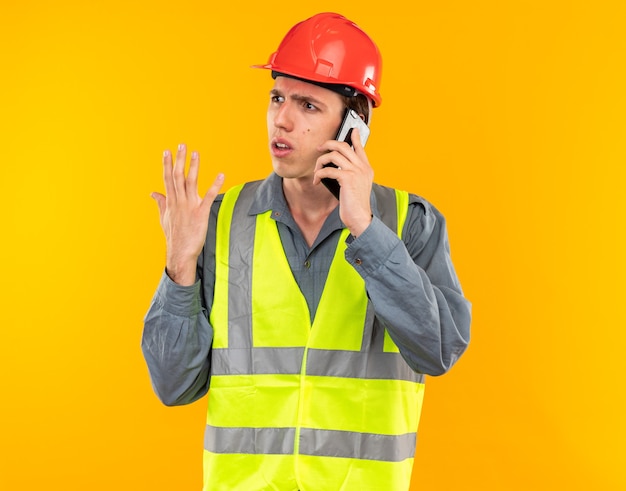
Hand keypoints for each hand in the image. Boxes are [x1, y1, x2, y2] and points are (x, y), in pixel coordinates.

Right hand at [151, 144, 223, 284]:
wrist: (180, 253)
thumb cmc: (174, 236)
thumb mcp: (164, 218)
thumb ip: (160, 203)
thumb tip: (153, 193)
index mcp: (170, 202)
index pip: (167, 179)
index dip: (167, 164)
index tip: (166, 151)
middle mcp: (179, 201)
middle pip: (178, 176)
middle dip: (180, 160)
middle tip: (182, 145)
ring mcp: (189, 207)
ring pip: (191, 182)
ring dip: (194, 167)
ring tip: (196, 153)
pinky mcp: (201, 213)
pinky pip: (209, 196)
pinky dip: (215, 185)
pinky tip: (220, 174)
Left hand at [313, 128, 372, 236]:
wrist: (360, 218)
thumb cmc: (355, 205)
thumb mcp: (356, 187)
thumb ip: (351, 174)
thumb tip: (334, 166)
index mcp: (366, 169)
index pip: (360, 148)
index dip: (355, 138)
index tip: (352, 130)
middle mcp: (363, 167)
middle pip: (343, 146)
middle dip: (328, 144)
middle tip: (320, 149)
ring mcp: (356, 172)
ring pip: (334, 155)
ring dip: (320, 162)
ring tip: (316, 171)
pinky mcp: (347, 178)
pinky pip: (328, 169)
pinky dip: (319, 174)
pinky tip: (316, 181)